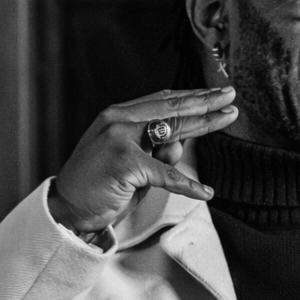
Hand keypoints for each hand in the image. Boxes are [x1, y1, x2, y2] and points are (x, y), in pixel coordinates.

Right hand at [49, 85, 237, 233]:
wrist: (68, 207)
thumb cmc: (100, 185)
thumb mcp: (131, 161)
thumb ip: (153, 149)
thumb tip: (181, 143)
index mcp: (119, 115)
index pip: (161, 101)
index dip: (190, 96)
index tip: (215, 93)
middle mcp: (119, 121)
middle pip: (171, 108)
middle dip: (204, 101)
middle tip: (230, 94)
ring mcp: (121, 140)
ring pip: (172, 131)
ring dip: (204, 124)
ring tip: (228, 117)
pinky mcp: (126, 164)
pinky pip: (166, 175)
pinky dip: (188, 185)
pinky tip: (206, 191)